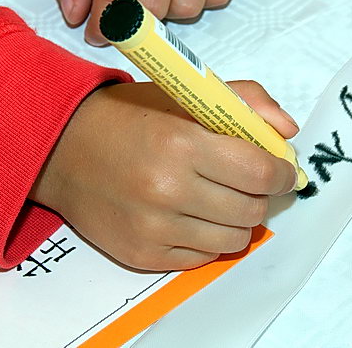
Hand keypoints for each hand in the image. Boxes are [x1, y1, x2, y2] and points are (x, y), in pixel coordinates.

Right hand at [29, 80, 298, 270]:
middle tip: (248, 181)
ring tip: (221, 199)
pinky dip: (207, 238)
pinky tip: (192, 215)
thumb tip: (288, 131)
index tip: (282, 170)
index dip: (282, 173)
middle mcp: (168, 189)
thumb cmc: (129, 117)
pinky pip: (202, 258)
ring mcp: (154, 227)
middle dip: (260, 195)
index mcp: (182, 142)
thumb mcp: (185, 93)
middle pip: (251, 209)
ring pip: (232, 239)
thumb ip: (245, 101)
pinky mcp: (142, 254)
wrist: (63, 149)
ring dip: (237, 220)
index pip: (259, 172)